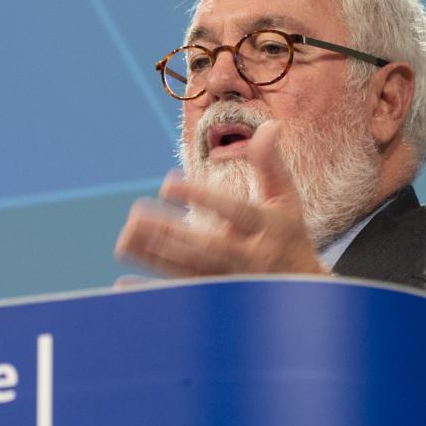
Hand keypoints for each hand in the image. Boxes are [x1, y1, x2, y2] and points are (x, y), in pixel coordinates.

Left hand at [114, 121, 325, 277]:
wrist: (301, 293)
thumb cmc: (288, 236)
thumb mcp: (285, 200)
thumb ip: (271, 164)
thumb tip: (269, 125)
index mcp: (267, 229)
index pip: (234, 212)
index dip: (201, 197)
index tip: (166, 183)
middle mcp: (248, 258)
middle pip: (206, 247)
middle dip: (170, 234)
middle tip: (135, 216)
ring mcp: (232, 283)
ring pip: (190, 272)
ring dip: (155, 258)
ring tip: (124, 241)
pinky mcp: (217, 300)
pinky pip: (183, 296)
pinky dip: (154, 293)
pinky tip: (126, 285)